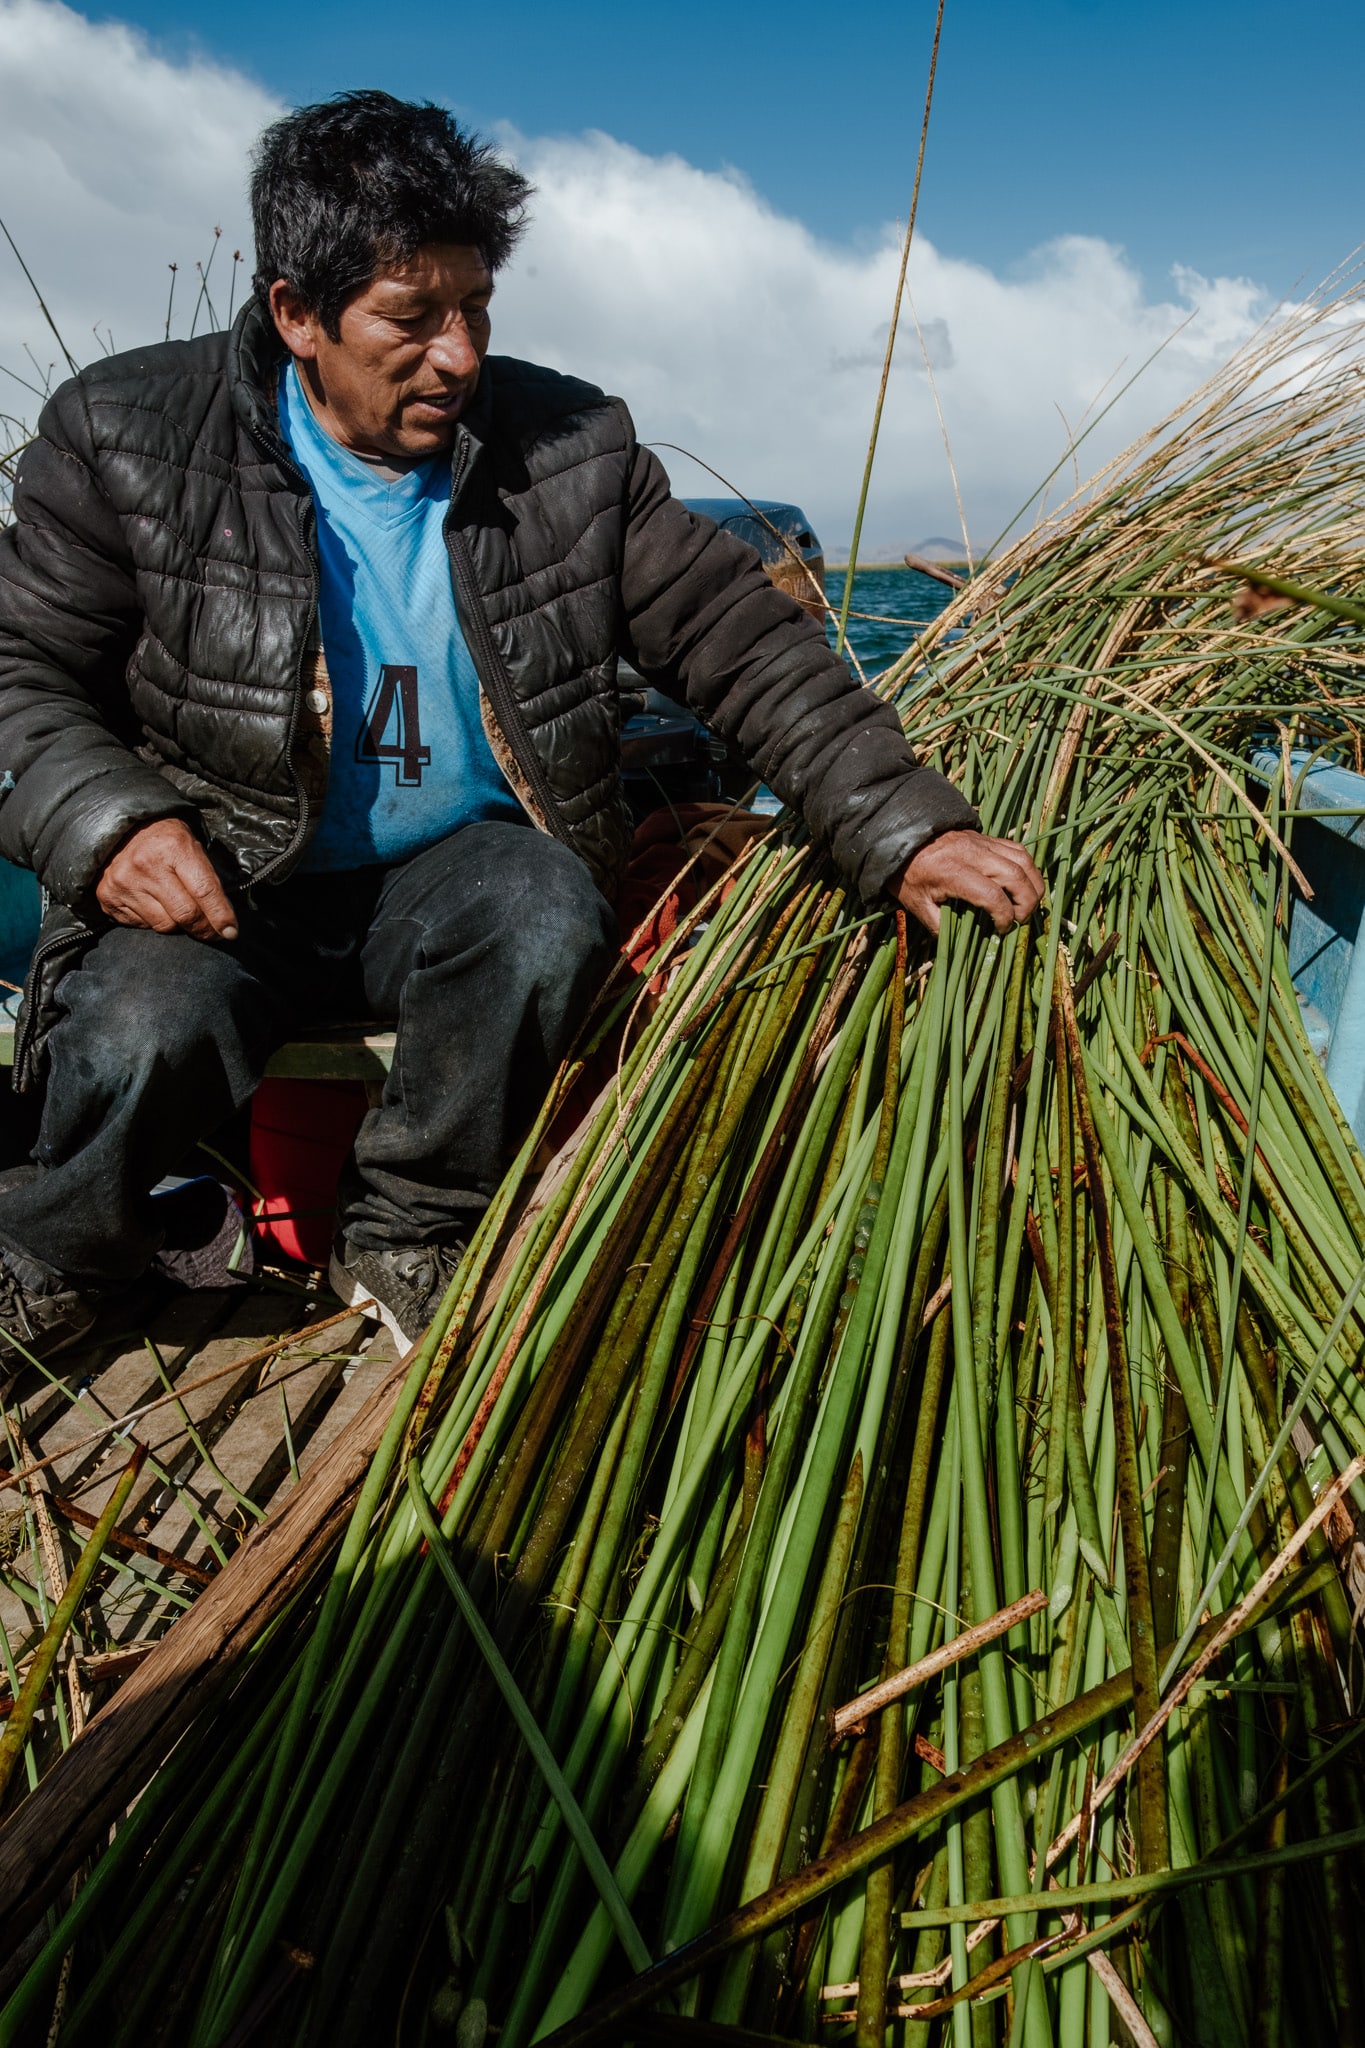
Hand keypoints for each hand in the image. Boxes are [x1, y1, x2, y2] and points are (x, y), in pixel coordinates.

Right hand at [96, 818, 238, 941]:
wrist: (119, 831)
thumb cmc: (165, 840)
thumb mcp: (191, 845)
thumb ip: (207, 878)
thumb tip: (226, 921)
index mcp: (174, 847)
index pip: (204, 891)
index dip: (221, 916)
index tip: (231, 932)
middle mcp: (146, 865)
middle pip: (185, 914)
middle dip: (204, 929)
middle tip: (213, 934)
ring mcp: (125, 883)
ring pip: (164, 925)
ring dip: (178, 925)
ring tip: (178, 910)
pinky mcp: (108, 897)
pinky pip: (141, 925)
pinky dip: (153, 921)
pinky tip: (153, 905)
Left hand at [894, 829, 1044, 935]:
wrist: (904, 836)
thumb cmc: (908, 873)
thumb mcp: (916, 903)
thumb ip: (938, 925)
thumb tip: (958, 944)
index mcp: (954, 872)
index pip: (993, 896)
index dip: (1004, 917)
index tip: (1000, 930)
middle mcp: (974, 855)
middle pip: (1016, 876)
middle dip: (1027, 903)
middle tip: (1019, 920)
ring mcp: (984, 843)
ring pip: (1024, 861)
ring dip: (1033, 885)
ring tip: (1027, 904)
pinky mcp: (989, 838)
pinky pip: (1018, 850)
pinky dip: (1027, 868)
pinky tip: (1022, 884)